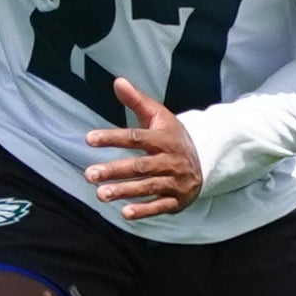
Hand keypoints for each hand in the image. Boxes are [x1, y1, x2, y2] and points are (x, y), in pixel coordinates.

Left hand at [86, 78, 202, 218]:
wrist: (205, 159)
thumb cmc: (172, 136)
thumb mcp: (158, 116)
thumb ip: (137, 101)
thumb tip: (117, 81)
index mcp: (165, 138)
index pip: (136, 137)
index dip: (113, 138)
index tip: (89, 139)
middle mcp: (171, 160)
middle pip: (140, 166)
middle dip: (115, 170)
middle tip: (89, 174)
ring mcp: (175, 181)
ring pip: (148, 186)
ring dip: (124, 191)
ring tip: (100, 194)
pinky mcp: (177, 199)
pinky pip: (160, 206)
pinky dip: (144, 210)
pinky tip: (125, 213)